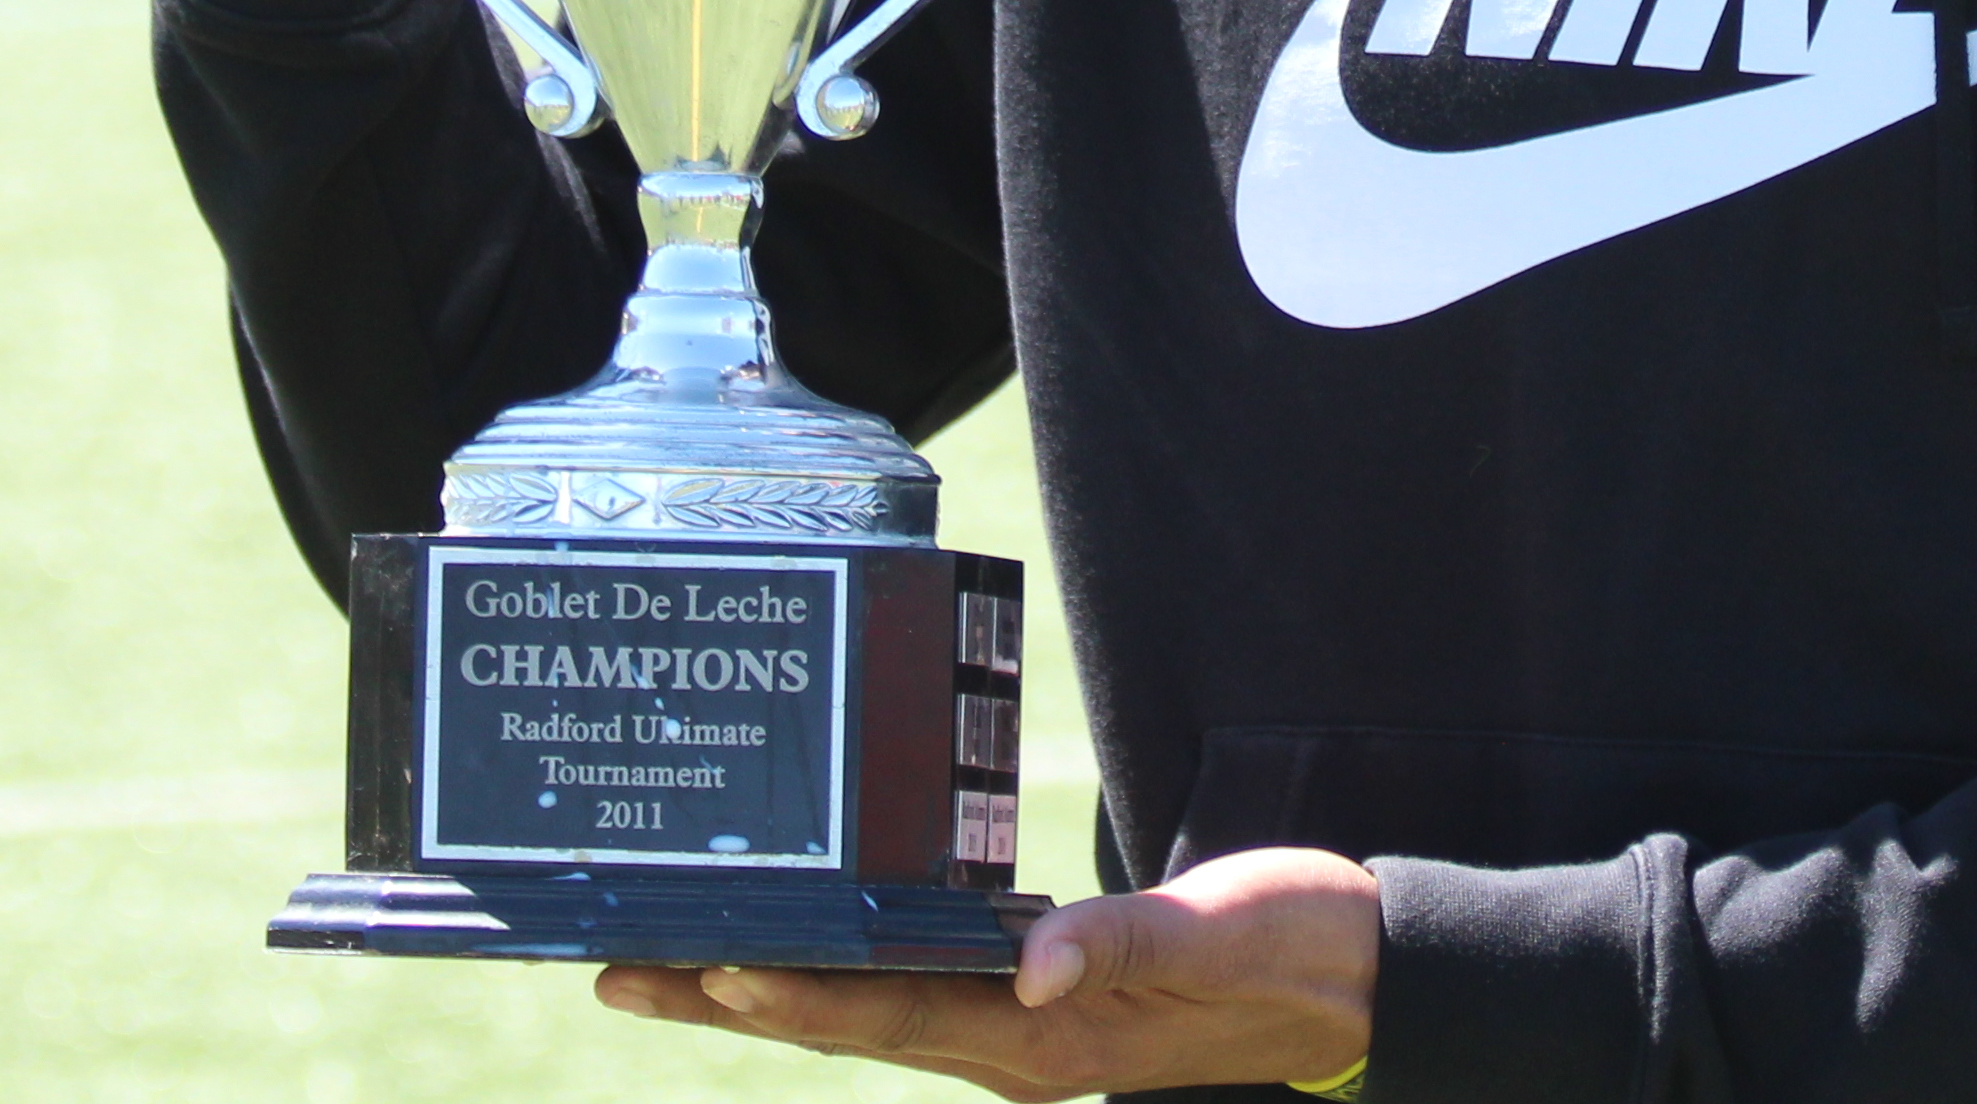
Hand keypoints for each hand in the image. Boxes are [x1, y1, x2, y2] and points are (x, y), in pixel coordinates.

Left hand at [595, 845, 1381, 1096]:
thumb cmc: (1296, 949)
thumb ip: (1131, 943)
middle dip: (729, 996)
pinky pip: (914, 979)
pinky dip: (844, 957)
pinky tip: (810, 932)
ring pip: (865, 1005)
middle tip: (618, 970)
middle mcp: (1012, 1044)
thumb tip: (1035, 969)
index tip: (705, 964)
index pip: (890, 1014)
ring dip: (766, 984)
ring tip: (669, 961)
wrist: (1357, 980)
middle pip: (843, 1020)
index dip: (794, 992)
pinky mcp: (1039, 991)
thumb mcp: (1223, 934)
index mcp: (1046, 1042)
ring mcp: (1020, 1025)